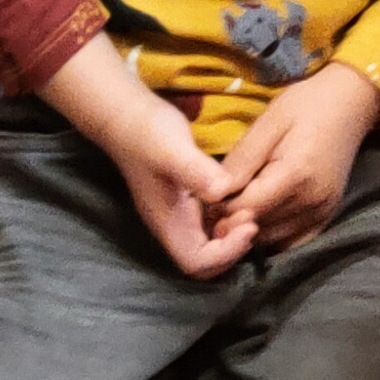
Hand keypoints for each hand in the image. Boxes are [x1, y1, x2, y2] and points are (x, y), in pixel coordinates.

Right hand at [41, 40, 250, 278]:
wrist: (128, 115)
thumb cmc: (147, 133)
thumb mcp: (173, 149)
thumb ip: (196, 171)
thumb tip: (224, 191)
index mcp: (168, 223)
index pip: (197, 263)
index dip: (225, 253)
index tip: (248, 223)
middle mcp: (173, 226)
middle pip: (204, 263)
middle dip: (232, 249)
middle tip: (252, 218)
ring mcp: (179, 215)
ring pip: (209, 246)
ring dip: (233, 235)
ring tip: (250, 208)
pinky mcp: (186, 201)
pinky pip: (210, 225)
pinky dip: (229, 220)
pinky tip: (241, 197)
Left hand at [207, 60, 379, 249]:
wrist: (351, 103)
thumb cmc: (305, 106)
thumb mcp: (268, 123)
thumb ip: (241, 161)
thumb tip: (212, 196)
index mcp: (295, 176)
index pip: (242, 211)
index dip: (219, 208)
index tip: (210, 194)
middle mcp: (311, 202)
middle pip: (254, 229)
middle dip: (231, 220)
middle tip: (223, 199)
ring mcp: (321, 213)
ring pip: (269, 239)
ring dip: (249, 228)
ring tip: (242, 202)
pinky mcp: (326, 217)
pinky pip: (290, 242)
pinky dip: (271, 233)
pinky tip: (264, 213)